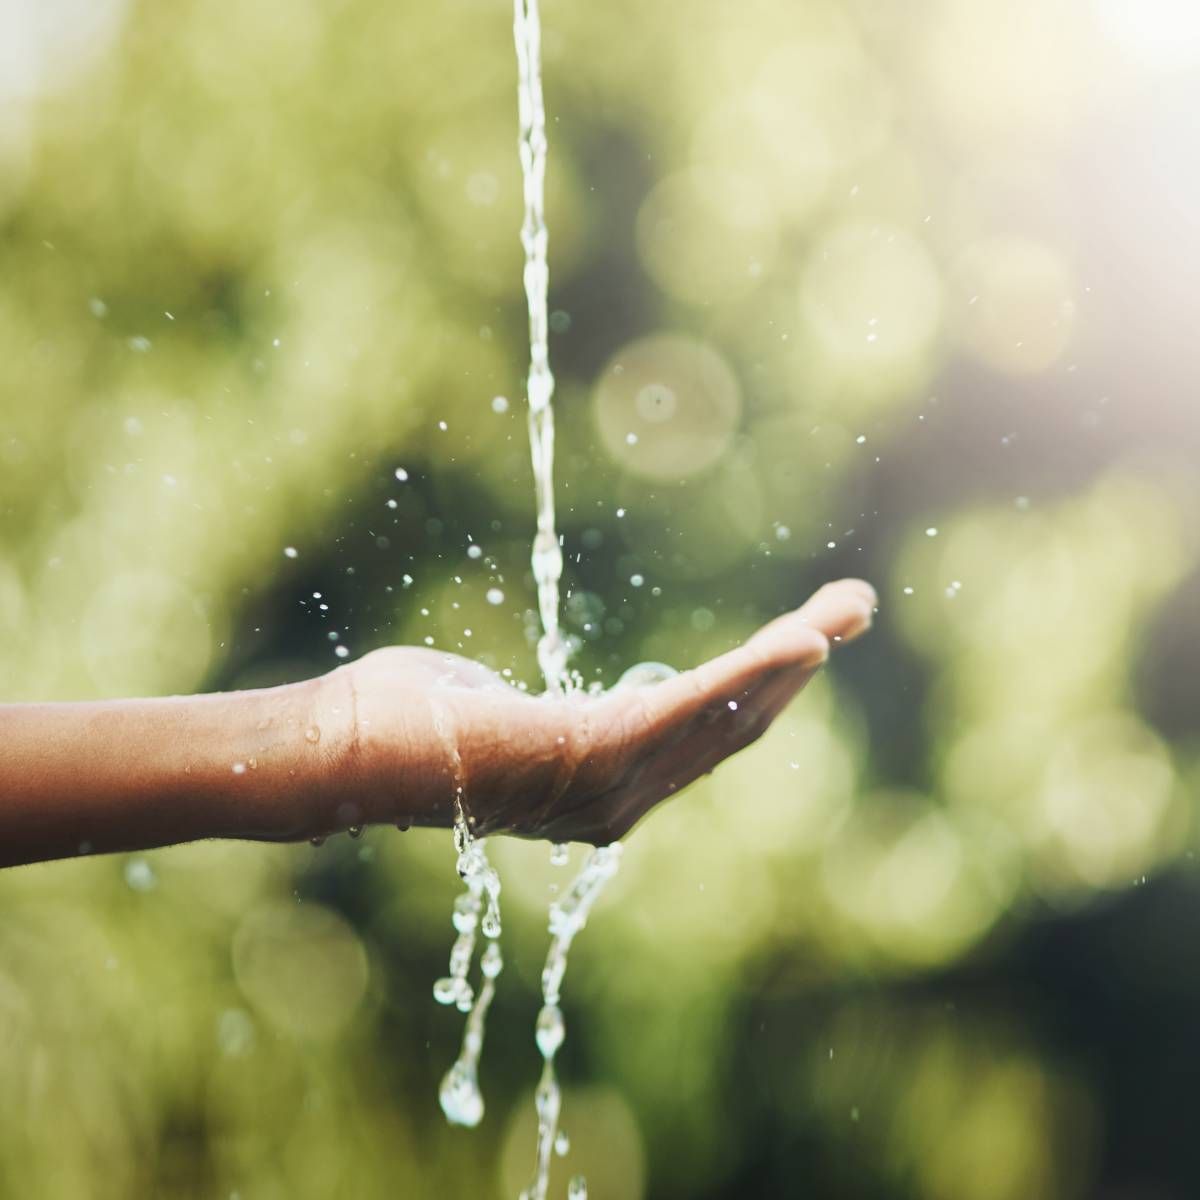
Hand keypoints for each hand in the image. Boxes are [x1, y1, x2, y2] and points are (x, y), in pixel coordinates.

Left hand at [333, 578, 874, 844]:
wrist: (341, 747)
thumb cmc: (400, 720)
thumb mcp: (488, 706)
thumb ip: (532, 708)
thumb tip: (510, 698)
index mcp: (597, 788)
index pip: (698, 736)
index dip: (755, 689)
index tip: (802, 641)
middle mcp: (616, 803)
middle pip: (729, 730)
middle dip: (794, 669)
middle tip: (855, 610)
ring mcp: (606, 788)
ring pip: (721, 719)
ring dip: (788, 664)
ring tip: (844, 614)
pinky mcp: (590, 756)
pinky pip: (687, 711)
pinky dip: (746, 676)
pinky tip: (798, 643)